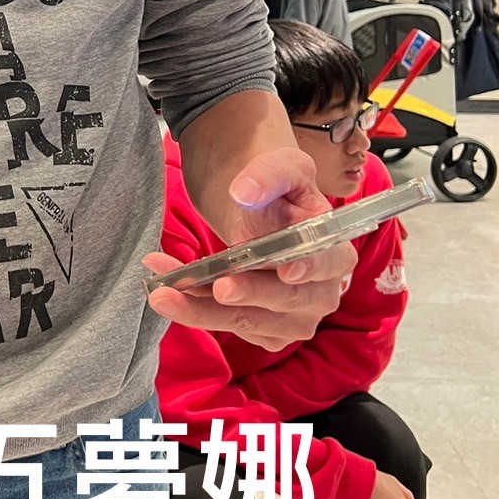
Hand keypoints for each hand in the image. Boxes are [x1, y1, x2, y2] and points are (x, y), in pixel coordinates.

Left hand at [145, 147, 356, 351]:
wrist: (257, 210)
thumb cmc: (278, 190)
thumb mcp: (282, 166)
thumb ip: (268, 174)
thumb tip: (245, 191)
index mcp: (335, 253)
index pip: (327, 263)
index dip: (309, 268)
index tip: (287, 271)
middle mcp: (321, 294)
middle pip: (284, 300)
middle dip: (248, 293)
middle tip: (217, 286)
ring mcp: (294, 319)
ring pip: (248, 320)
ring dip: (203, 308)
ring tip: (164, 293)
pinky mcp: (264, 332)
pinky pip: (227, 325)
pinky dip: (195, 309)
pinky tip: (170, 292)